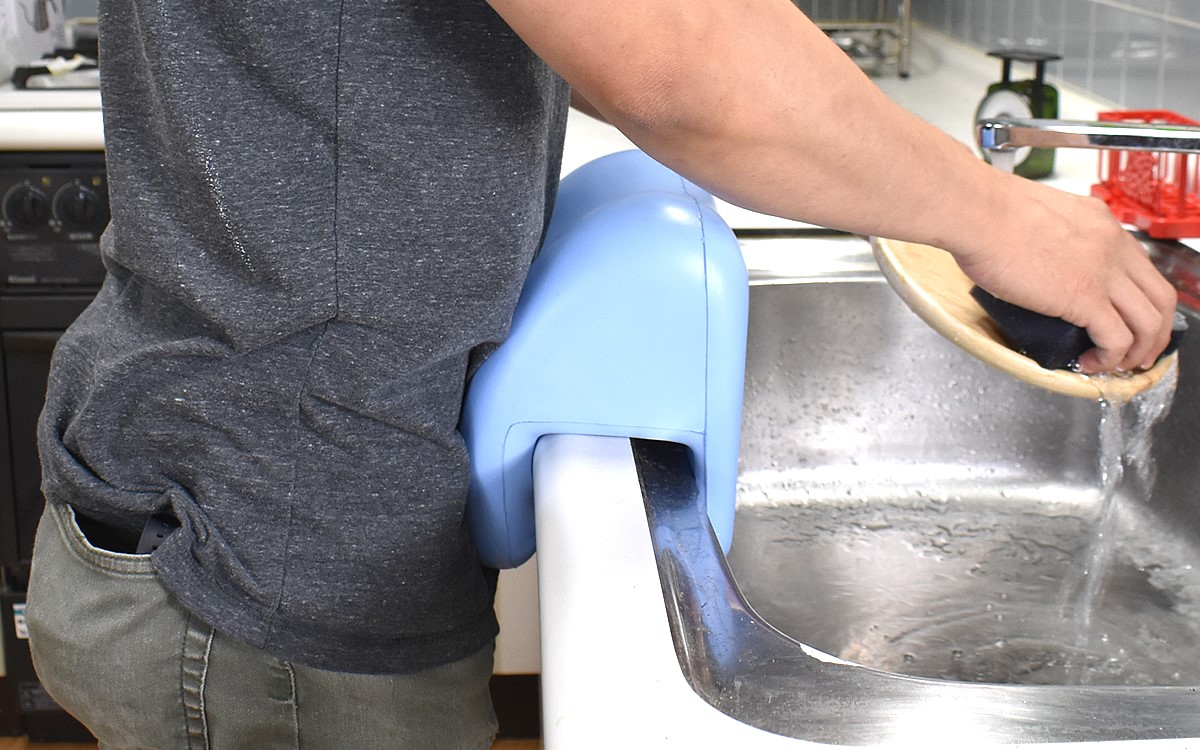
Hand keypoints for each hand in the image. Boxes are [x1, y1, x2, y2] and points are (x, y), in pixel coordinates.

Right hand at [952, 181, 1176, 374]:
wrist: (978, 213)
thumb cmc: (988, 212)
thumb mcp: (1039, 217)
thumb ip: (1051, 238)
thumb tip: (1038, 261)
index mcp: (1100, 223)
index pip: (1142, 267)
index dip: (1141, 300)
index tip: (1128, 318)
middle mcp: (1112, 246)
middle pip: (1159, 298)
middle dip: (1155, 333)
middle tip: (1139, 352)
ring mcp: (1103, 272)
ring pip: (1149, 322)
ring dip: (1138, 351)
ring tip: (1117, 365)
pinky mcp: (1084, 298)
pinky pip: (1116, 339)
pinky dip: (1108, 358)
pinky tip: (1088, 363)